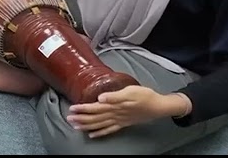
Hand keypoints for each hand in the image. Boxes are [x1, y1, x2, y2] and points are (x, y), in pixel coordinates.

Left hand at [67, 86, 187, 137]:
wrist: (159, 107)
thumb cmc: (145, 96)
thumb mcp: (131, 91)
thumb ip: (114, 96)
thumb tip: (100, 98)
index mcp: (115, 105)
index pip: (95, 108)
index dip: (83, 109)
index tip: (72, 109)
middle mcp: (115, 115)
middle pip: (95, 118)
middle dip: (81, 119)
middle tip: (68, 119)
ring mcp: (119, 121)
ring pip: (100, 125)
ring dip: (87, 126)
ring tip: (75, 126)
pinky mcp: (124, 124)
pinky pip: (110, 130)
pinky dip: (100, 133)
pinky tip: (92, 135)